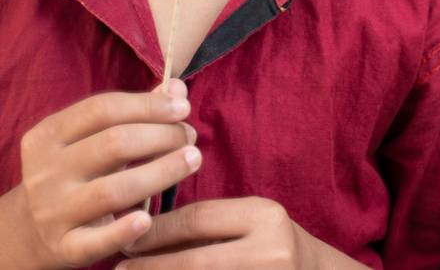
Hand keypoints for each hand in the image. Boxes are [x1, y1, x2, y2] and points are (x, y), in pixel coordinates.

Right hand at [0, 80, 198, 269]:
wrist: (30, 230)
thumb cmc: (77, 172)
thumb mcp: (92, 138)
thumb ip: (136, 112)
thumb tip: (178, 89)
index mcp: (48, 136)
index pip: (102, 109)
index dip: (148, 105)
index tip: (183, 109)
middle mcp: (45, 173)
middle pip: (113, 145)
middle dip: (162, 136)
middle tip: (189, 137)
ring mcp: (52, 212)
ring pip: (112, 190)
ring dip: (162, 172)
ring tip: (193, 159)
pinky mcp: (64, 247)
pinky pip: (96, 241)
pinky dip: (122, 231)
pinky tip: (147, 219)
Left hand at [118, 197, 351, 269]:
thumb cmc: (272, 248)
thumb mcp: (249, 224)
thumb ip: (207, 226)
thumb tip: (140, 233)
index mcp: (265, 216)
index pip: (197, 219)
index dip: (155, 232)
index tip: (126, 241)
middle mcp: (271, 250)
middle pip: (193, 262)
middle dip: (148, 268)